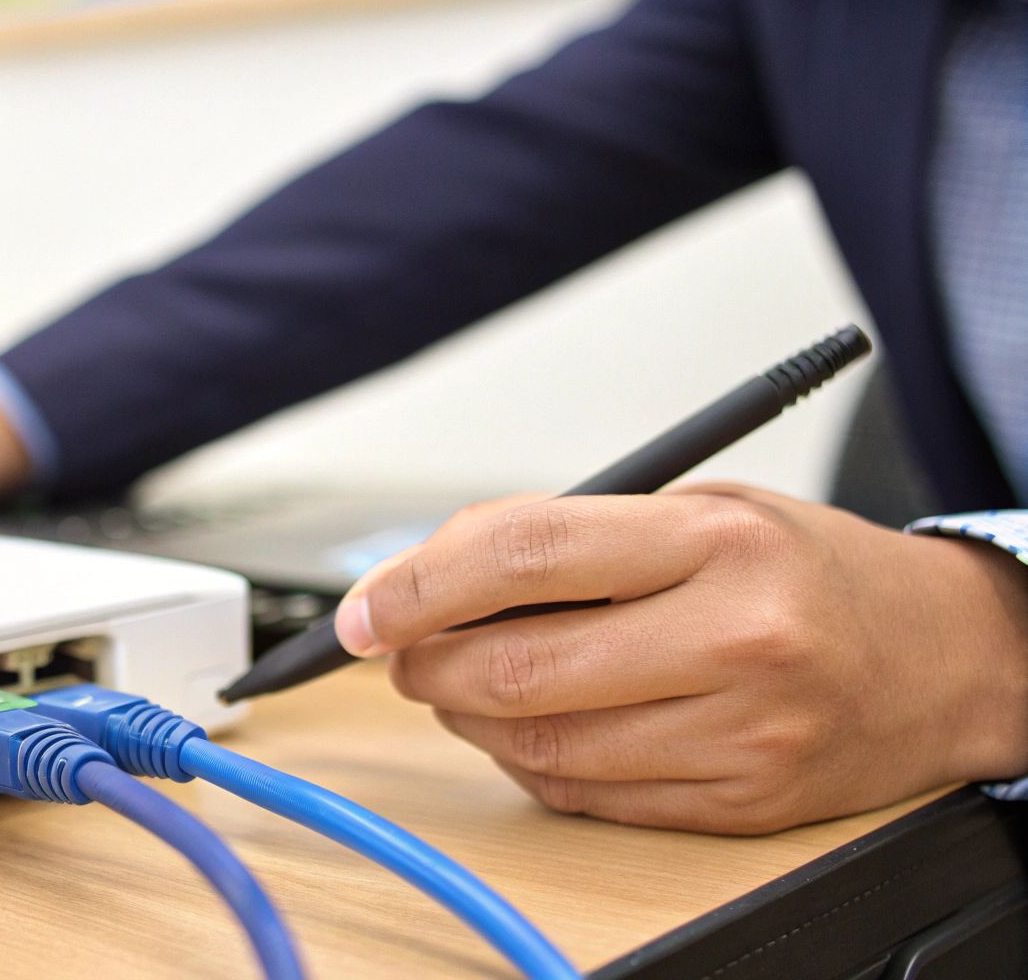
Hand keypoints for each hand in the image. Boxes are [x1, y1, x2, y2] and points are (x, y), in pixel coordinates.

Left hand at [335, 484, 1027, 833]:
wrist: (947, 658)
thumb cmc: (806, 569)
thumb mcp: (700, 508)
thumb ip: (571, 538)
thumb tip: (426, 580)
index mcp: (716, 540)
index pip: (523, 553)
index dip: (417, 583)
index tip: (363, 608)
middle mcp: (735, 638)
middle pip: (514, 667)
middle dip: (422, 664)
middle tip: (396, 649)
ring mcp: (741, 732)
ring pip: (538, 745)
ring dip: (465, 719)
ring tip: (459, 683)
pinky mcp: (739, 801)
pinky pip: (586, 796)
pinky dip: (527, 764)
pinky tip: (527, 726)